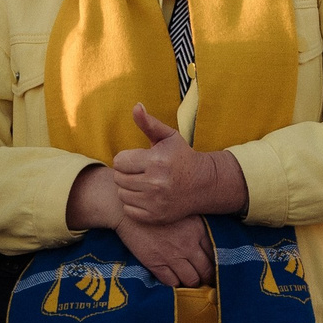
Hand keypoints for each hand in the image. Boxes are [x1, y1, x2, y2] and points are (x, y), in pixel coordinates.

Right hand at [65, 163, 213, 286]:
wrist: (126, 210)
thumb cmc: (154, 207)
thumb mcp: (181, 210)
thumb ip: (197, 225)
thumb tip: (209, 238)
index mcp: (198, 230)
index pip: (216, 254)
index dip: (218, 263)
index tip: (215, 267)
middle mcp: (188, 245)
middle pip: (207, 270)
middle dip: (208, 278)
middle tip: (206, 279)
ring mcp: (172, 255)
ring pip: (191, 280)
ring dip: (192, 283)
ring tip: (190, 282)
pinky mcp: (155, 263)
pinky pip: (171, 282)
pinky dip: (175, 284)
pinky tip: (174, 280)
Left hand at [111, 104, 245, 224]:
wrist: (203, 184)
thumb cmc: (181, 156)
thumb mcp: (168, 137)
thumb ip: (149, 123)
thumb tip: (136, 106)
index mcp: (157, 161)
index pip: (119, 161)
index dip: (126, 158)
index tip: (136, 159)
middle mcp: (156, 183)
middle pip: (118, 178)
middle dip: (125, 173)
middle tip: (138, 171)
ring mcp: (155, 202)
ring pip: (122, 193)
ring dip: (128, 188)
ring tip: (141, 182)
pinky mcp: (155, 216)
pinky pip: (128, 209)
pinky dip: (133, 203)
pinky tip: (145, 196)